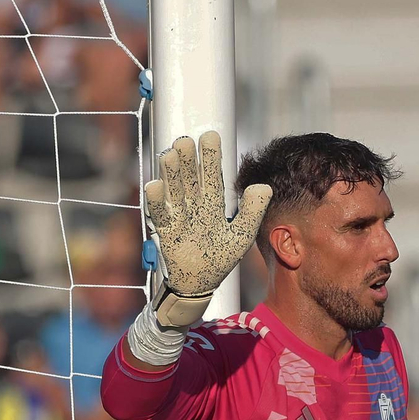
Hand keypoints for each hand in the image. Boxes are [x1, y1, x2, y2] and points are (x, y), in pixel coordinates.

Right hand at [144, 133, 270, 332]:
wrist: (200, 283)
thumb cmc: (220, 258)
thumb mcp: (241, 235)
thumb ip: (252, 211)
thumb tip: (264, 186)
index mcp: (212, 204)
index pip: (213, 177)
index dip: (211, 158)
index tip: (210, 136)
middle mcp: (194, 206)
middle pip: (191, 180)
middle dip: (188, 161)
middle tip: (185, 141)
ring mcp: (179, 218)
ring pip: (175, 192)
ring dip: (172, 174)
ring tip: (170, 154)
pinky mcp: (166, 232)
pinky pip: (161, 215)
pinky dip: (157, 202)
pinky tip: (154, 185)